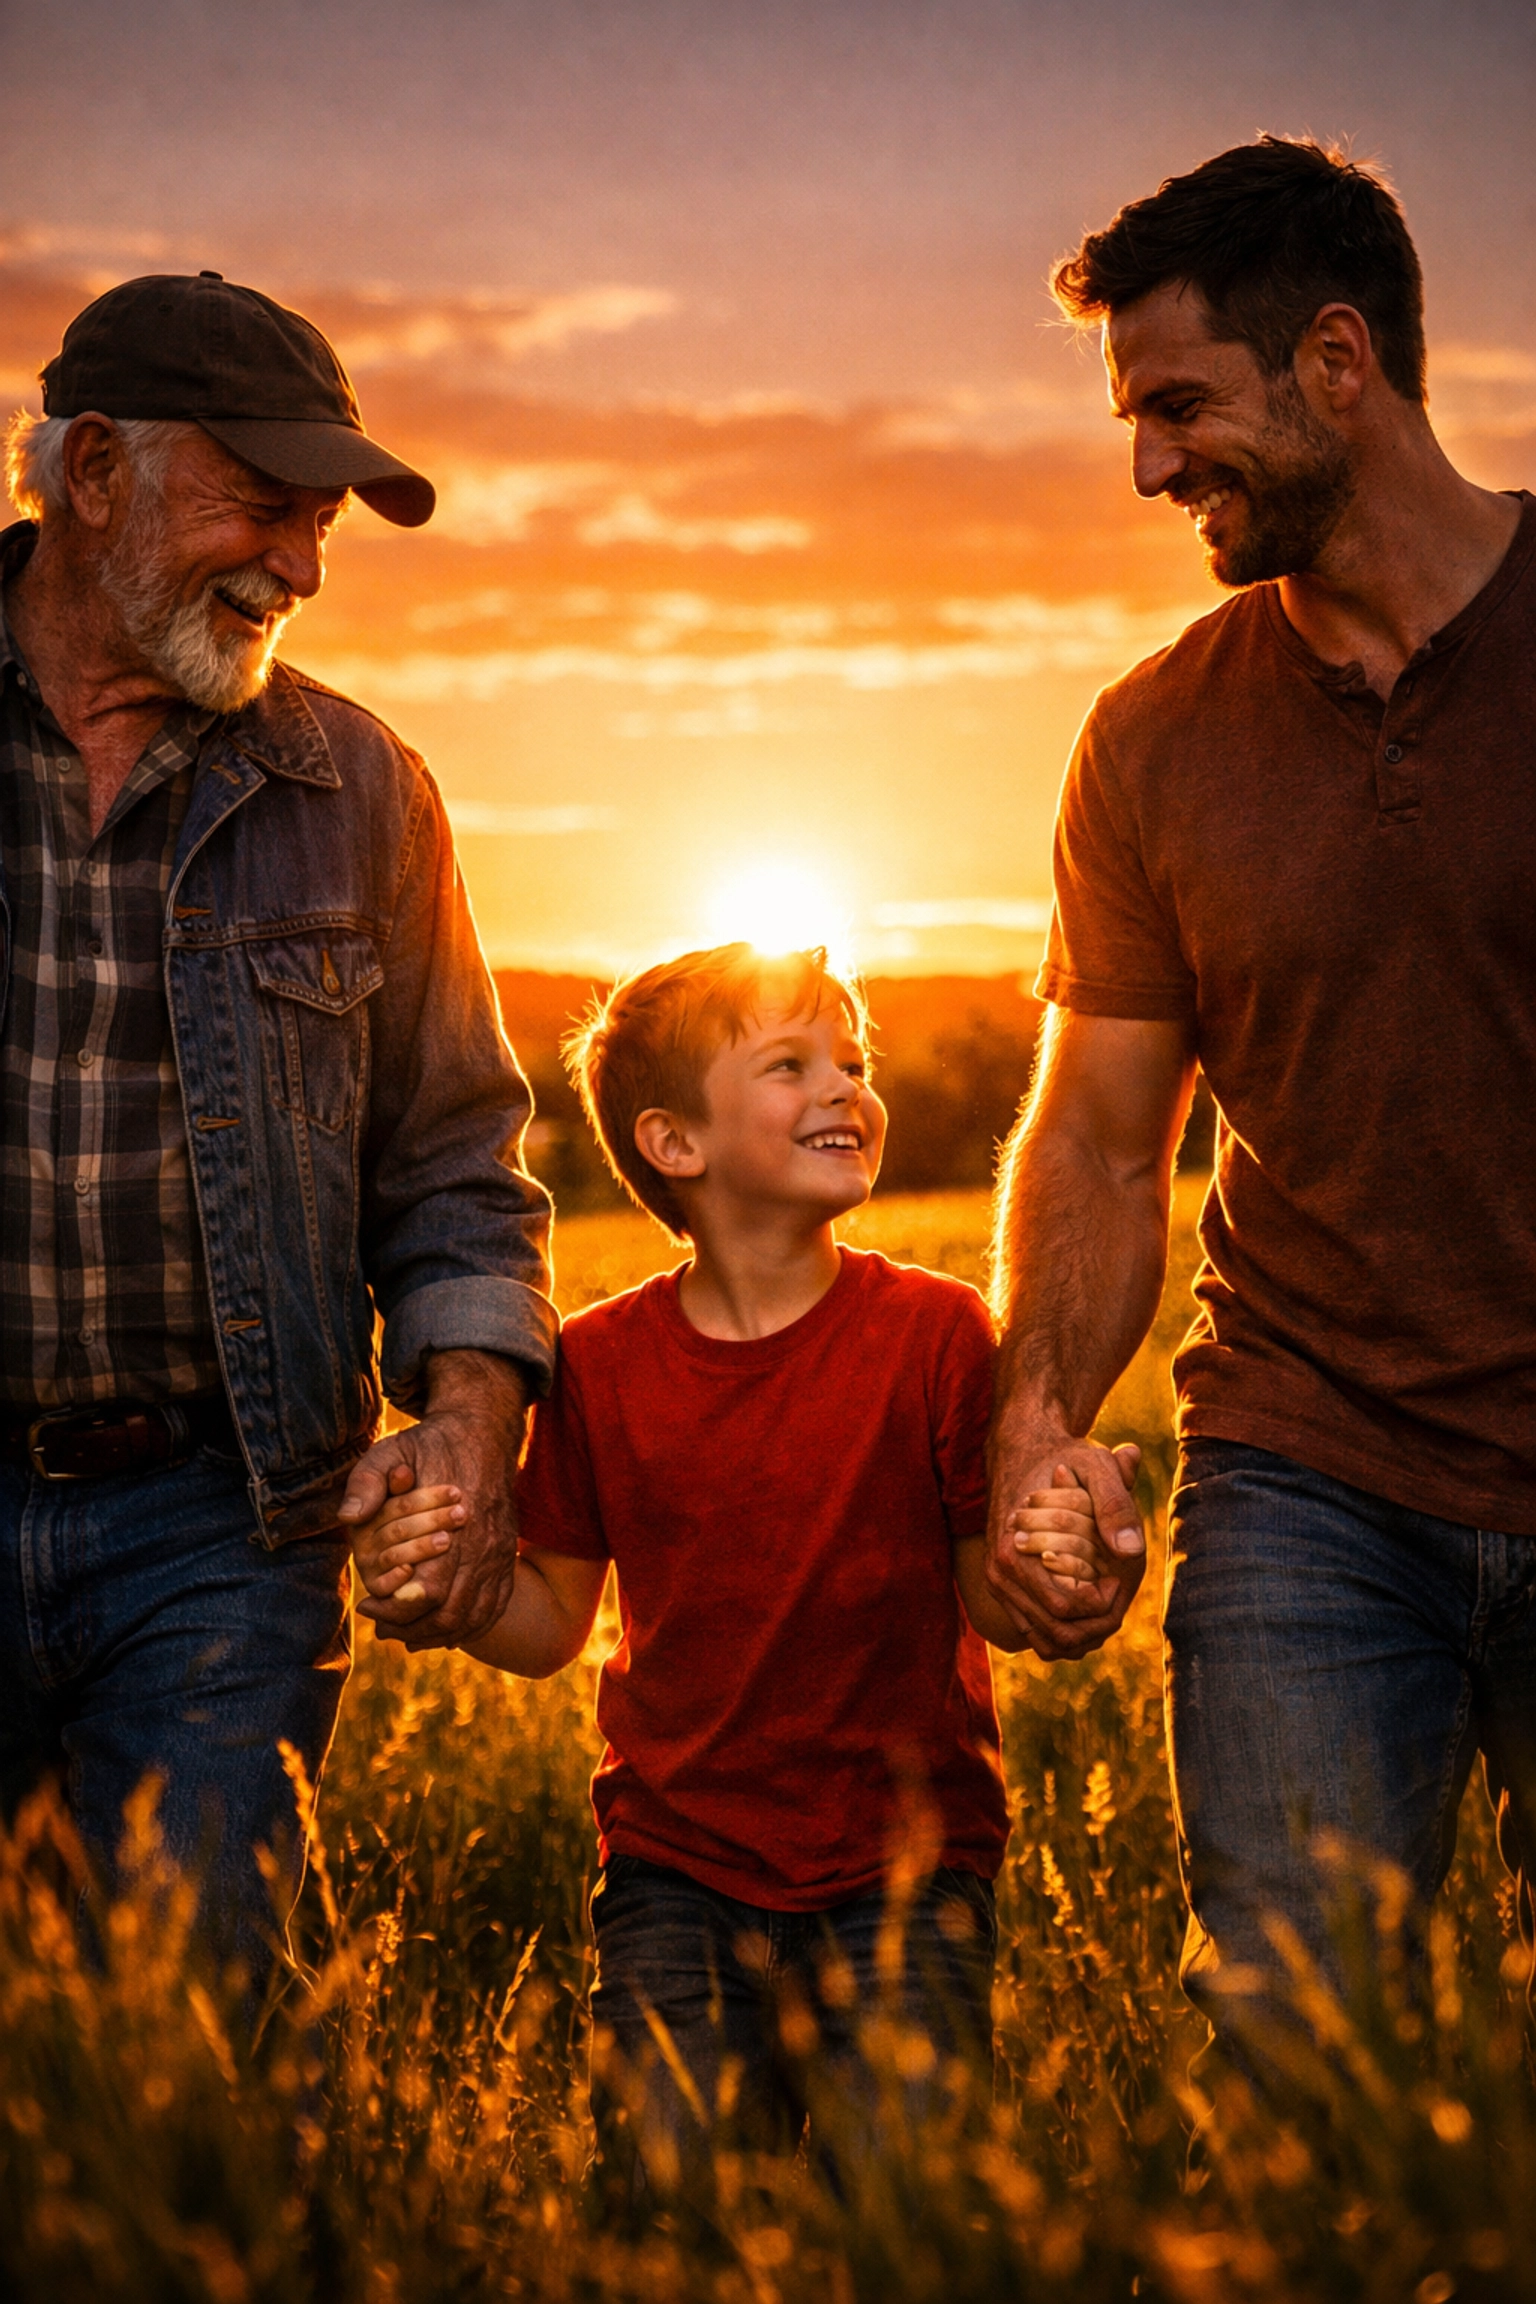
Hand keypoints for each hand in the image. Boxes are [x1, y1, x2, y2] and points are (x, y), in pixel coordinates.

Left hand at [339, 1349, 528, 1650]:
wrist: (484, 1432)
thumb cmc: (431, 1444)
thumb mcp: (391, 1449)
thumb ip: (367, 1481)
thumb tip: (348, 1517)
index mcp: (454, 1527)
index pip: (428, 1592)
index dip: (397, 1610)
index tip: (369, 1606)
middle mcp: (481, 1547)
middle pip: (451, 1614)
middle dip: (413, 1630)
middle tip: (382, 1629)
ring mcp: (498, 1555)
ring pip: (474, 1617)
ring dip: (441, 1634)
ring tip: (408, 1636)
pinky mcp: (507, 1556)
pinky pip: (496, 1606)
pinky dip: (471, 1626)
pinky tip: (446, 1631)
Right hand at [985, 1432, 1143, 1660]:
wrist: (1023, 1453)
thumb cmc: (1066, 1458)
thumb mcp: (1097, 1467)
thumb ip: (1116, 1504)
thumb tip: (1131, 1552)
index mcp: (1016, 1552)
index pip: (1065, 1610)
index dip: (1103, 1604)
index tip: (1118, 1579)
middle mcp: (1001, 1575)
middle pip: (1057, 1634)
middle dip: (1098, 1625)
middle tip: (1119, 1595)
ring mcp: (1000, 1585)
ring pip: (1046, 1641)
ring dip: (1084, 1635)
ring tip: (1109, 1606)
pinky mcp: (1005, 1588)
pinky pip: (1036, 1631)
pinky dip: (1067, 1631)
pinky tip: (1091, 1609)